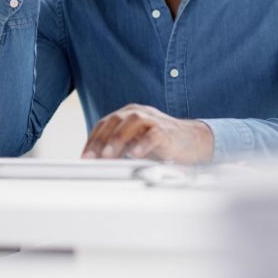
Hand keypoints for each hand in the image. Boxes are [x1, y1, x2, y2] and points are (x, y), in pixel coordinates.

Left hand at [81, 104, 213, 163]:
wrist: (192, 141)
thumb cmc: (160, 144)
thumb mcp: (134, 143)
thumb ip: (118, 148)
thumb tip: (95, 163)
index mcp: (127, 114)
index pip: (105, 124)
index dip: (92, 140)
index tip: (85, 158)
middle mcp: (138, 113)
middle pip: (115, 121)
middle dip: (101, 140)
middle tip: (92, 158)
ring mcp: (153, 120)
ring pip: (132, 123)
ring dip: (117, 139)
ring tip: (108, 156)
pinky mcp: (167, 131)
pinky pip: (153, 135)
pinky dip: (143, 144)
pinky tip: (135, 154)